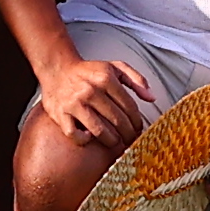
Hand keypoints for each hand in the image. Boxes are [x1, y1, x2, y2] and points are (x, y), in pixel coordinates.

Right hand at [33, 53, 151, 156]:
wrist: (57, 69)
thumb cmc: (88, 71)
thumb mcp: (115, 67)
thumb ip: (136, 79)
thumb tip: (152, 98)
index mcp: (106, 78)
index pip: (129, 107)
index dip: (137, 122)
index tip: (138, 129)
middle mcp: (90, 90)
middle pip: (117, 121)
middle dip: (128, 134)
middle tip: (130, 140)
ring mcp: (74, 104)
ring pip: (100, 131)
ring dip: (112, 141)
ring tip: (115, 143)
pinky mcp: (60, 114)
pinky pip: (75, 135)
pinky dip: (84, 140)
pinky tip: (90, 137)